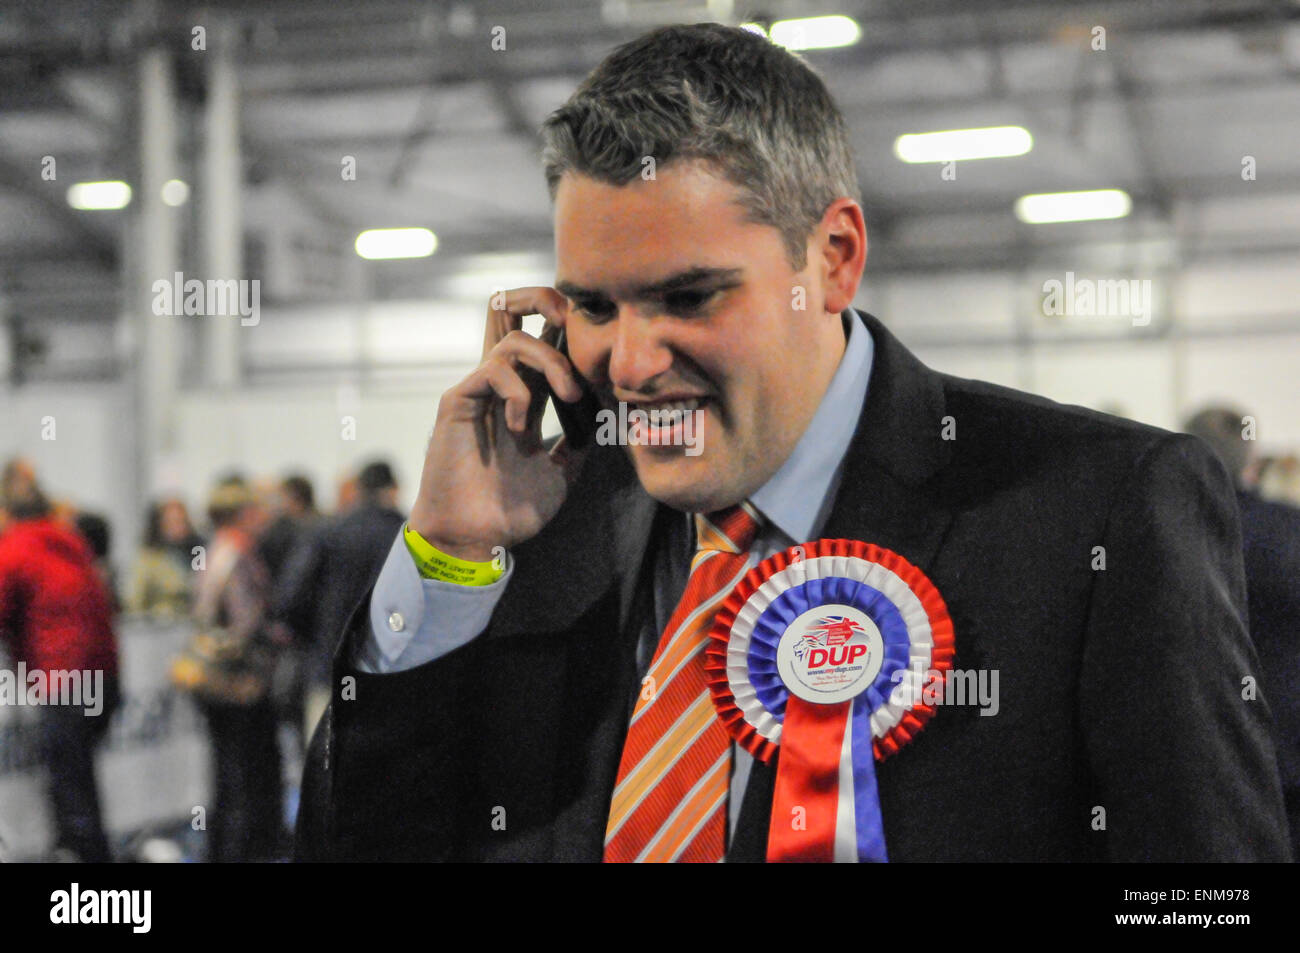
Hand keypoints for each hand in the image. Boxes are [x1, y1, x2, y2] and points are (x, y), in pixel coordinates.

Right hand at [407, 288, 589, 561]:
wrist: (475, 539)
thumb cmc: (511, 510)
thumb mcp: (561, 471)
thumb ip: (577, 440)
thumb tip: (604, 415)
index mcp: (524, 396)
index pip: (543, 337)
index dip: (571, 330)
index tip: (603, 358)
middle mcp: (500, 385)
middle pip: (510, 309)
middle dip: (545, 301)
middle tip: (578, 326)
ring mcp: (477, 390)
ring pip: (513, 337)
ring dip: (551, 361)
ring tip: (569, 396)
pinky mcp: (457, 401)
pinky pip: (493, 369)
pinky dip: (519, 392)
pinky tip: (522, 427)